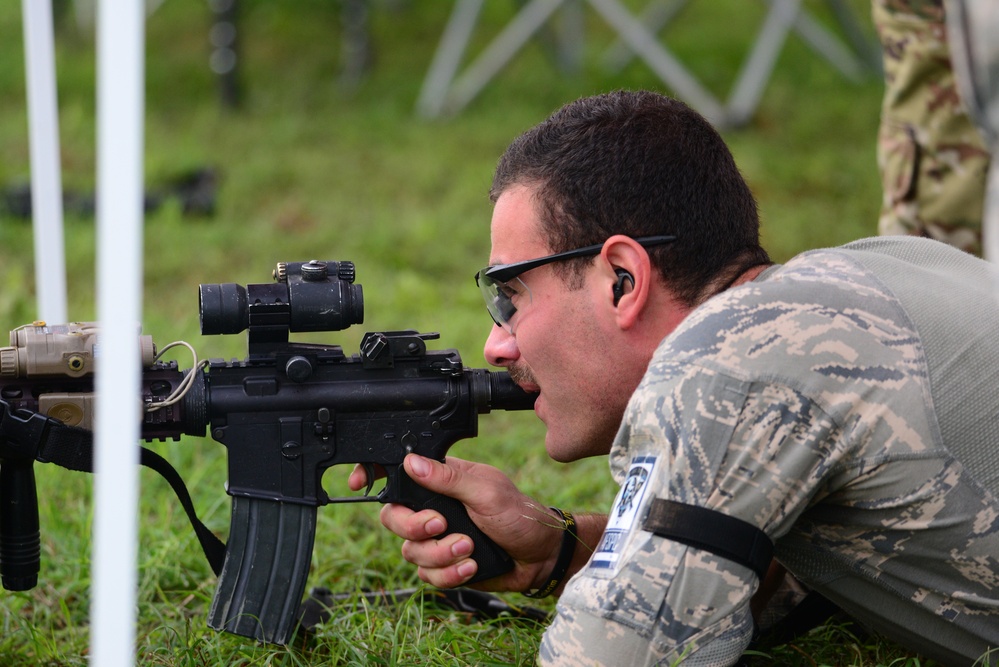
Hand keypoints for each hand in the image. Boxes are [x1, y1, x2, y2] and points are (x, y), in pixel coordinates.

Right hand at [364, 454, 566, 591]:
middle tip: (441, 525)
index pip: (397, 474)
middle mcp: (432, 509)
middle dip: (414, 527)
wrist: (539, 557)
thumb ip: (449, 478)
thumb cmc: (519, 515)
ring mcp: (436, 539)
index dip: (373, 475)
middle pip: (393, 518)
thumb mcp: (487, 490)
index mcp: (440, 481)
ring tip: (470, 547)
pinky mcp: (444, 566)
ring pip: (410, 552)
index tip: (360, 482)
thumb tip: (412, 462)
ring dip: (441, 553)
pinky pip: (428, 576)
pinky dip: (451, 573)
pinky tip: (473, 564)